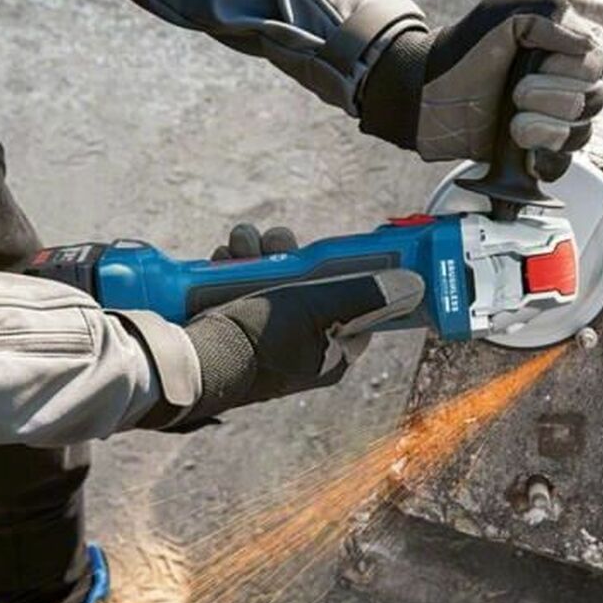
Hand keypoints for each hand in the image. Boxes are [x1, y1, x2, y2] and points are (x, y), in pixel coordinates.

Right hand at [183, 224, 424, 422]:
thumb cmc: (258, 342)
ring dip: (255, 253)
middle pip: (307, 285)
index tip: (329, 251)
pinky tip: (223, 257)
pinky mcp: (230, 324)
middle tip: (276, 242)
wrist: (189, 359)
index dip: (342, 274)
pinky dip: (231, 266)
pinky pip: (238, 284)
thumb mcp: (320, 309)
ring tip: (242, 246)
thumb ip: (367, 294)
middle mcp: (298, 347)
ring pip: (270, 278)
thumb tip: (413, 286)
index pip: (352, 306)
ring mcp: (262, 336)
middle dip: (289, 255)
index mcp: (329, 355)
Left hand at [359, 0, 602, 174]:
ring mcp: (552, 120)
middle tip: (516, 92)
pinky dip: (547, 159)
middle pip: (595, 98)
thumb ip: (548, 15)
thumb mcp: (501, 14)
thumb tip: (589, 48)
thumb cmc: (460, 50)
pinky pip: (562, 165)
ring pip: (582, 133)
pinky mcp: (533, 152)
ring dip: (547, 128)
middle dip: (554, 96)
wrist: (423, 96)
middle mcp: (565, 83)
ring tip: (513, 123)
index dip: (578, 65)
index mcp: (564, 45)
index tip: (539, 60)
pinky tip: (525, 151)